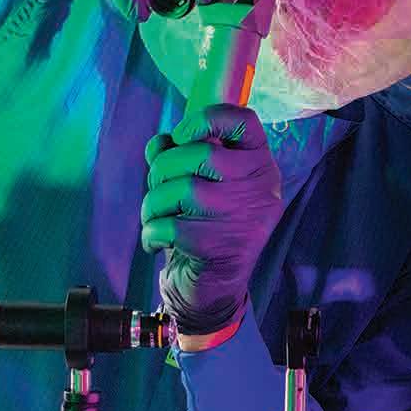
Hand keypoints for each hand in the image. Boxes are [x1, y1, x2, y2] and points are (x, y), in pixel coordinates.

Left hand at [142, 104, 283, 337]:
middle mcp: (260, 188)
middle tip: (158, 191)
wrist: (213, 292)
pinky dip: (150, 234)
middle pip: (199, 154)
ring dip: (153, 205)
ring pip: (181, 189)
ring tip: (154, 219)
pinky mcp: (220, 247)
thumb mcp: (198, 185)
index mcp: (258, 165)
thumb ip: (180, 156)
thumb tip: (159, 143)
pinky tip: (156, 243)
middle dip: (162, 170)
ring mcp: (243, 218)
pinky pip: (168, 225)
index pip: (244, 120)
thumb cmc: (204, 228)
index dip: (207, 118)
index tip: (182, 135)